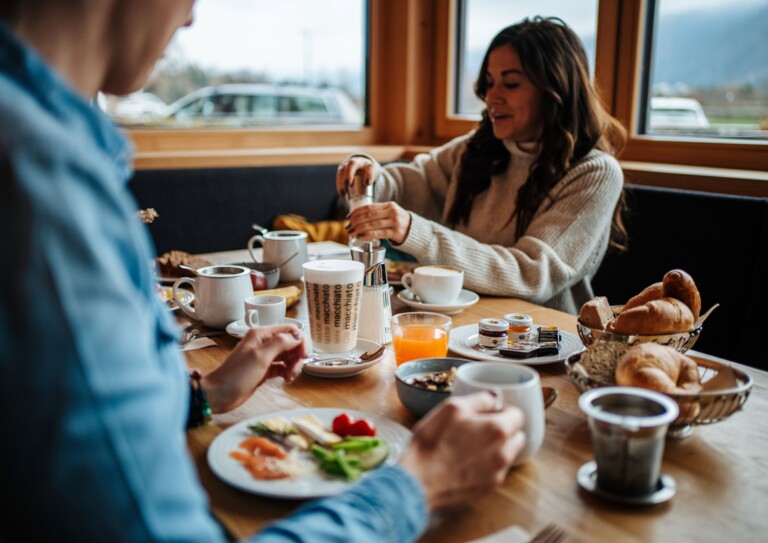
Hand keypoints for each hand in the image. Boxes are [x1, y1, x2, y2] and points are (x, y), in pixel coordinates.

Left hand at [201, 325, 305, 412]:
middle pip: (290, 344)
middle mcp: (263, 343)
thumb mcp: (260, 356)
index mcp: (261, 335)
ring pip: (287, 356)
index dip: (299, 341)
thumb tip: (297, 337)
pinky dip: (286, 372)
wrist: (219, 394)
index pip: (289, 330)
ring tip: (289, 377)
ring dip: (292, 366)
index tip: (302, 355)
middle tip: (294, 369)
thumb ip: (280, 344)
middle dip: (296, 356)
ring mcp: (263, 357)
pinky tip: (286, 380)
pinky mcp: (263, 370)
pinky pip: (281, 367)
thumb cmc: (235, 375)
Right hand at [336, 156, 380, 194]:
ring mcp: (348, 164)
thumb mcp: (372, 183)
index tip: (367, 183)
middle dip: (349, 174)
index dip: (369, 174)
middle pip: (352, 164)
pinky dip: (339, 183)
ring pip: (343, 168)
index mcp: (369, 165)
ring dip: (342, 180)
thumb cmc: (368, 179)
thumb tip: (368, 210)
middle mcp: (358, 162)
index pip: (370, 167)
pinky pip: (339, 174)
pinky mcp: (342, 168)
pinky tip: (341, 192)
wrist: (362, 169)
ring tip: (344, 192)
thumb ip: (371, 194)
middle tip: (349, 184)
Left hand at [346, 201, 411, 244]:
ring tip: (352, 233)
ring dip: (358, 229)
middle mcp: (392, 212)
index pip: (369, 207)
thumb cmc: (399, 223)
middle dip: (355, 221)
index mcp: (389, 205)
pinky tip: (360, 237)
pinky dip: (366, 236)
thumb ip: (378, 213)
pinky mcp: (395, 233)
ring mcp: (394, 222)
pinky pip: (377, 234)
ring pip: (371, 225)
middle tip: (347, 227)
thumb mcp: (391, 213)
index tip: (348, 217)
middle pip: (368, 215)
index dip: (356, 212)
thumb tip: (356, 218)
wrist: (415, 231)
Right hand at [398, 392, 525, 509]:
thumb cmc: (432, 443)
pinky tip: (466, 462)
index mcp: (498, 429)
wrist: (419, 482)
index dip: (503, 410)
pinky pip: (496, 471)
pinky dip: (486, 465)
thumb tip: (493, 398)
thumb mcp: (451, 408)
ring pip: (507, 454)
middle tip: (480, 428)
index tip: (489, 412)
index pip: (518, 414)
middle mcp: (504, 453)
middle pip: (517, 436)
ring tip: (470, 446)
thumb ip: (479, 400)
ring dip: (496, 448)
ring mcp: (497, 473)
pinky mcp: (488, 488)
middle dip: (504, 430)